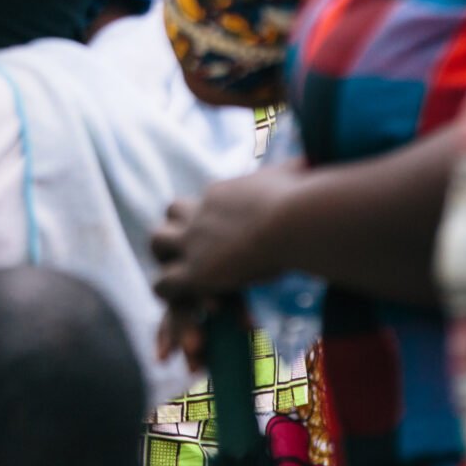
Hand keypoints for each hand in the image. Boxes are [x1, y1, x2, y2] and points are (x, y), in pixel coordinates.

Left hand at [149, 163, 303, 305]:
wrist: (294, 220)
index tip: (229, 234)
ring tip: (181, 278)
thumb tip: (308, 162)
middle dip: (177, 228)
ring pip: (157, 242)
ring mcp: (194, 241)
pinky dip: (172, 293)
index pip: (207, 202)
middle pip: (172, 211)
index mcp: (224, 193)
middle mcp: (202, 212)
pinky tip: (189, 303)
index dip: (214, 217)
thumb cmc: (304, 200)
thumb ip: (293, 173)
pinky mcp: (194, 271)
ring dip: (167, 258)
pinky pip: (163, 283)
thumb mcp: (294, 176)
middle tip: (192, 248)